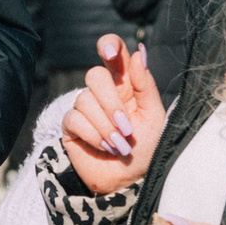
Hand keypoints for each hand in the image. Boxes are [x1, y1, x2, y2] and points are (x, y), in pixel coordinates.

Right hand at [57, 35, 167, 198]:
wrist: (131, 179)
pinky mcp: (71, 126)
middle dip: (111, 102)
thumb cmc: (147, 147)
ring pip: (84, 101)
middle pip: (94, 76)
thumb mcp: (153, 115)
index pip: (112, 51)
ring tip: (120, 145)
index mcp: (125, 83)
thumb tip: (138, 53)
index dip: (108, 45)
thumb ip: (145, 84)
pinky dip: (95, 136)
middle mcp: (103, 92)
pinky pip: (75, 120)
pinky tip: (106, 147)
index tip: (110, 53)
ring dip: (106, 127)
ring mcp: (85, 108)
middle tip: (126, 126)